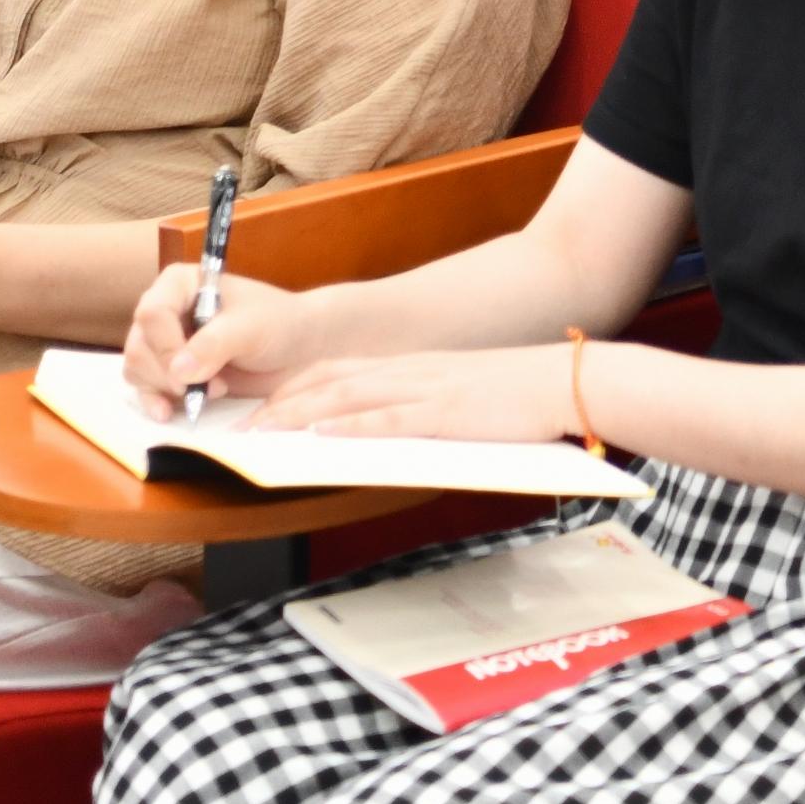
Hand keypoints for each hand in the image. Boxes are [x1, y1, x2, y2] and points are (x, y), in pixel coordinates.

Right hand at [124, 262, 316, 413]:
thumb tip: (178, 370)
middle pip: (139, 346)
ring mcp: (165, 343)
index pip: (152, 313)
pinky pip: (146, 389)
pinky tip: (169, 414)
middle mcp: (165, 311)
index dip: (165, 347)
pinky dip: (155, 402)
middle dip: (167, 374)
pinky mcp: (172, 373)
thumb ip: (215, 343)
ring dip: (167, 389)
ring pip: (138, 369)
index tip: (189, 374)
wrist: (300, 349)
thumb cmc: (279, 324)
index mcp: (180, 284)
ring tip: (211, 392)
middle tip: (205, 387)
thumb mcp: (252, 328)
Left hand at [252, 343, 587, 446]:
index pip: (335, 372)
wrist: (563, 381)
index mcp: (409, 368)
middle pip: (328, 381)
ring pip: (347, 396)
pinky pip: (388, 418)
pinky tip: (322, 435)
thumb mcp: (456, 396)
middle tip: (240, 428)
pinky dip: (350, 426)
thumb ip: (418, 409)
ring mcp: (424, 389)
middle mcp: (408, 372)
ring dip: (298, 414)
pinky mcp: (444, 411)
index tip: (257, 410)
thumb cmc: (516, 394)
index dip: (291, 390)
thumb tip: (384, 434)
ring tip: (261, 432)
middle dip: (279, 404)